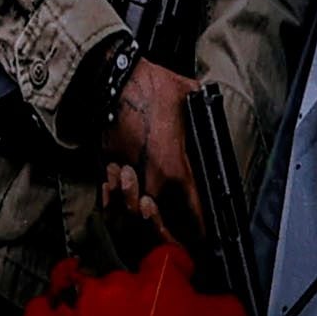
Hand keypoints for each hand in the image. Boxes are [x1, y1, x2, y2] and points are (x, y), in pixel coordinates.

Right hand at [102, 59, 207, 250]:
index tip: (205, 234)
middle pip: (157, 223)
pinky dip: (114, 204)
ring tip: (150, 219)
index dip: (202, 228)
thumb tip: (212, 117)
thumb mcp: (190, 97)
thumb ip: (202, 116)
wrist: (110, 76)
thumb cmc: (149, 85)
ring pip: (130, 214)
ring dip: (139, 221)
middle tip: (178, 239)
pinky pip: (109, 196)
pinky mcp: (104, 163)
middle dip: (167, 235)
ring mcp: (123, 173)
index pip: (194, 211)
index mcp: (173, 167)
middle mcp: (149, 177)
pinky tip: (121, 204)